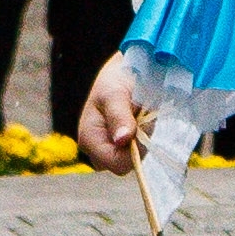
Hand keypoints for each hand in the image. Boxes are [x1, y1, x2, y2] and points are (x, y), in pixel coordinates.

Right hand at [75, 55, 143, 173]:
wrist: (124, 71)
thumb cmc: (116, 80)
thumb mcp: (115, 94)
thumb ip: (118, 116)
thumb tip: (122, 140)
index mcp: (89, 138)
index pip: (117, 164)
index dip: (135, 152)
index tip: (144, 128)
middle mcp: (96, 148)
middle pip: (125, 165)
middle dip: (139, 146)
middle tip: (143, 119)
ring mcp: (109, 148)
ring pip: (133, 159)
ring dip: (143, 140)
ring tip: (142, 117)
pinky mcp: (121, 145)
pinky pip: (137, 151)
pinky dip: (145, 138)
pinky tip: (144, 121)